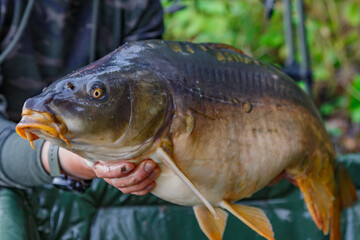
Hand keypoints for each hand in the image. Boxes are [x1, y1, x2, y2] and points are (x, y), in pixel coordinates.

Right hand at [41, 141, 159, 194]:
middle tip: (150, 164)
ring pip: (128, 187)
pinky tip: (153, 182)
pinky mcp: (126, 183)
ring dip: (144, 180)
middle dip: (137, 175)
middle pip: (120, 182)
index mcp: (97, 163)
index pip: (106, 172)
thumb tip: (105, 116)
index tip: (131, 164)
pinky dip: (144, 189)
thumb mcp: (99, 135)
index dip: (118, 170)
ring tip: (155, 169)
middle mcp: (106, 174)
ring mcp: (116, 180)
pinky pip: (134, 191)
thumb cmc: (102, 140)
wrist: (99, 150)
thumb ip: (103, 131)